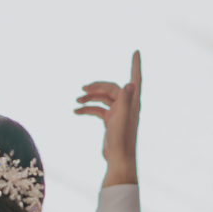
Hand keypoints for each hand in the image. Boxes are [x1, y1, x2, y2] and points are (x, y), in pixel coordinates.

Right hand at [75, 51, 141, 186]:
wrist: (118, 159)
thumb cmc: (122, 141)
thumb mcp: (122, 119)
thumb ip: (125, 101)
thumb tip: (130, 83)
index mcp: (132, 102)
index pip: (135, 79)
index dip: (135, 65)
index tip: (136, 52)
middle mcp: (127, 105)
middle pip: (111, 88)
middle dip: (97, 86)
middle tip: (83, 88)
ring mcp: (118, 113)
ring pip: (103, 98)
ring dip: (90, 97)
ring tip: (77, 100)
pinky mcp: (110, 121)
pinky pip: (98, 109)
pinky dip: (88, 109)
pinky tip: (76, 112)